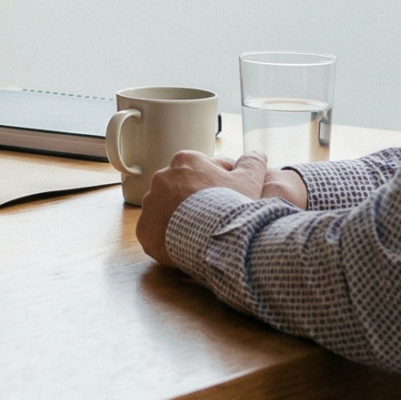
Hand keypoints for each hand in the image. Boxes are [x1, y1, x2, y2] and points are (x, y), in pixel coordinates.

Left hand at [134, 152, 310, 265]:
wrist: (215, 239)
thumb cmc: (232, 206)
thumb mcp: (249, 180)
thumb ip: (251, 163)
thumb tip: (256, 154)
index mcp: (185, 161)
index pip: (202, 170)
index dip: (218, 185)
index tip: (228, 200)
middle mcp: (162, 177)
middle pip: (181, 190)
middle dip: (195, 201)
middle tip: (214, 219)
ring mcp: (149, 203)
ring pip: (166, 210)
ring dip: (178, 219)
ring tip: (200, 233)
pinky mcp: (144, 229)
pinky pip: (155, 232)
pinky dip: (167, 239)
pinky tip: (184, 245)